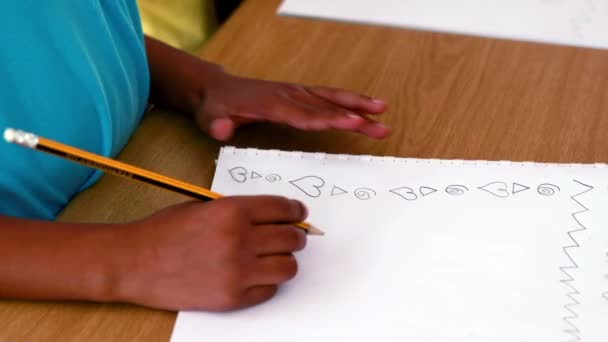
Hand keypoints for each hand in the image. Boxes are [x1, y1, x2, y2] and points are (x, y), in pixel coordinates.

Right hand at [114, 196, 307, 310]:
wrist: (134, 262)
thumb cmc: (165, 230)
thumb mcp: (204, 206)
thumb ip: (240, 210)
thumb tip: (275, 217)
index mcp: (233, 211)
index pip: (284, 209)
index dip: (296, 211)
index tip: (299, 214)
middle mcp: (239, 240)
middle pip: (291, 238)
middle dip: (294, 236)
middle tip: (290, 237)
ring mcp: (237, 272)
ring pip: (288, 267)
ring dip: (285, 261)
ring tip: (273, 258)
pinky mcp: (232, 298)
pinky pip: (270, 290)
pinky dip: (267, 283)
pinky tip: (254, 275)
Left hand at [145, 37, 388, 140]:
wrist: (216, 89)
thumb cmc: (216, 107)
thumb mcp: (209, 117)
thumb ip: (216, 124)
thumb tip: (222, 130)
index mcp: (272, 104)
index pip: (305, 115)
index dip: (329, 119)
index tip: (352, 123)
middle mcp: (288, 96)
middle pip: (326, 106)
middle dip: (354, 115)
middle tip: (379, 124)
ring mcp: (295, 93)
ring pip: (331, 98)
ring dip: (358, 105)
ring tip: (383, 112)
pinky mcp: (298, 94)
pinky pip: (327, 96)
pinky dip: (347, 100)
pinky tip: (364, 107)